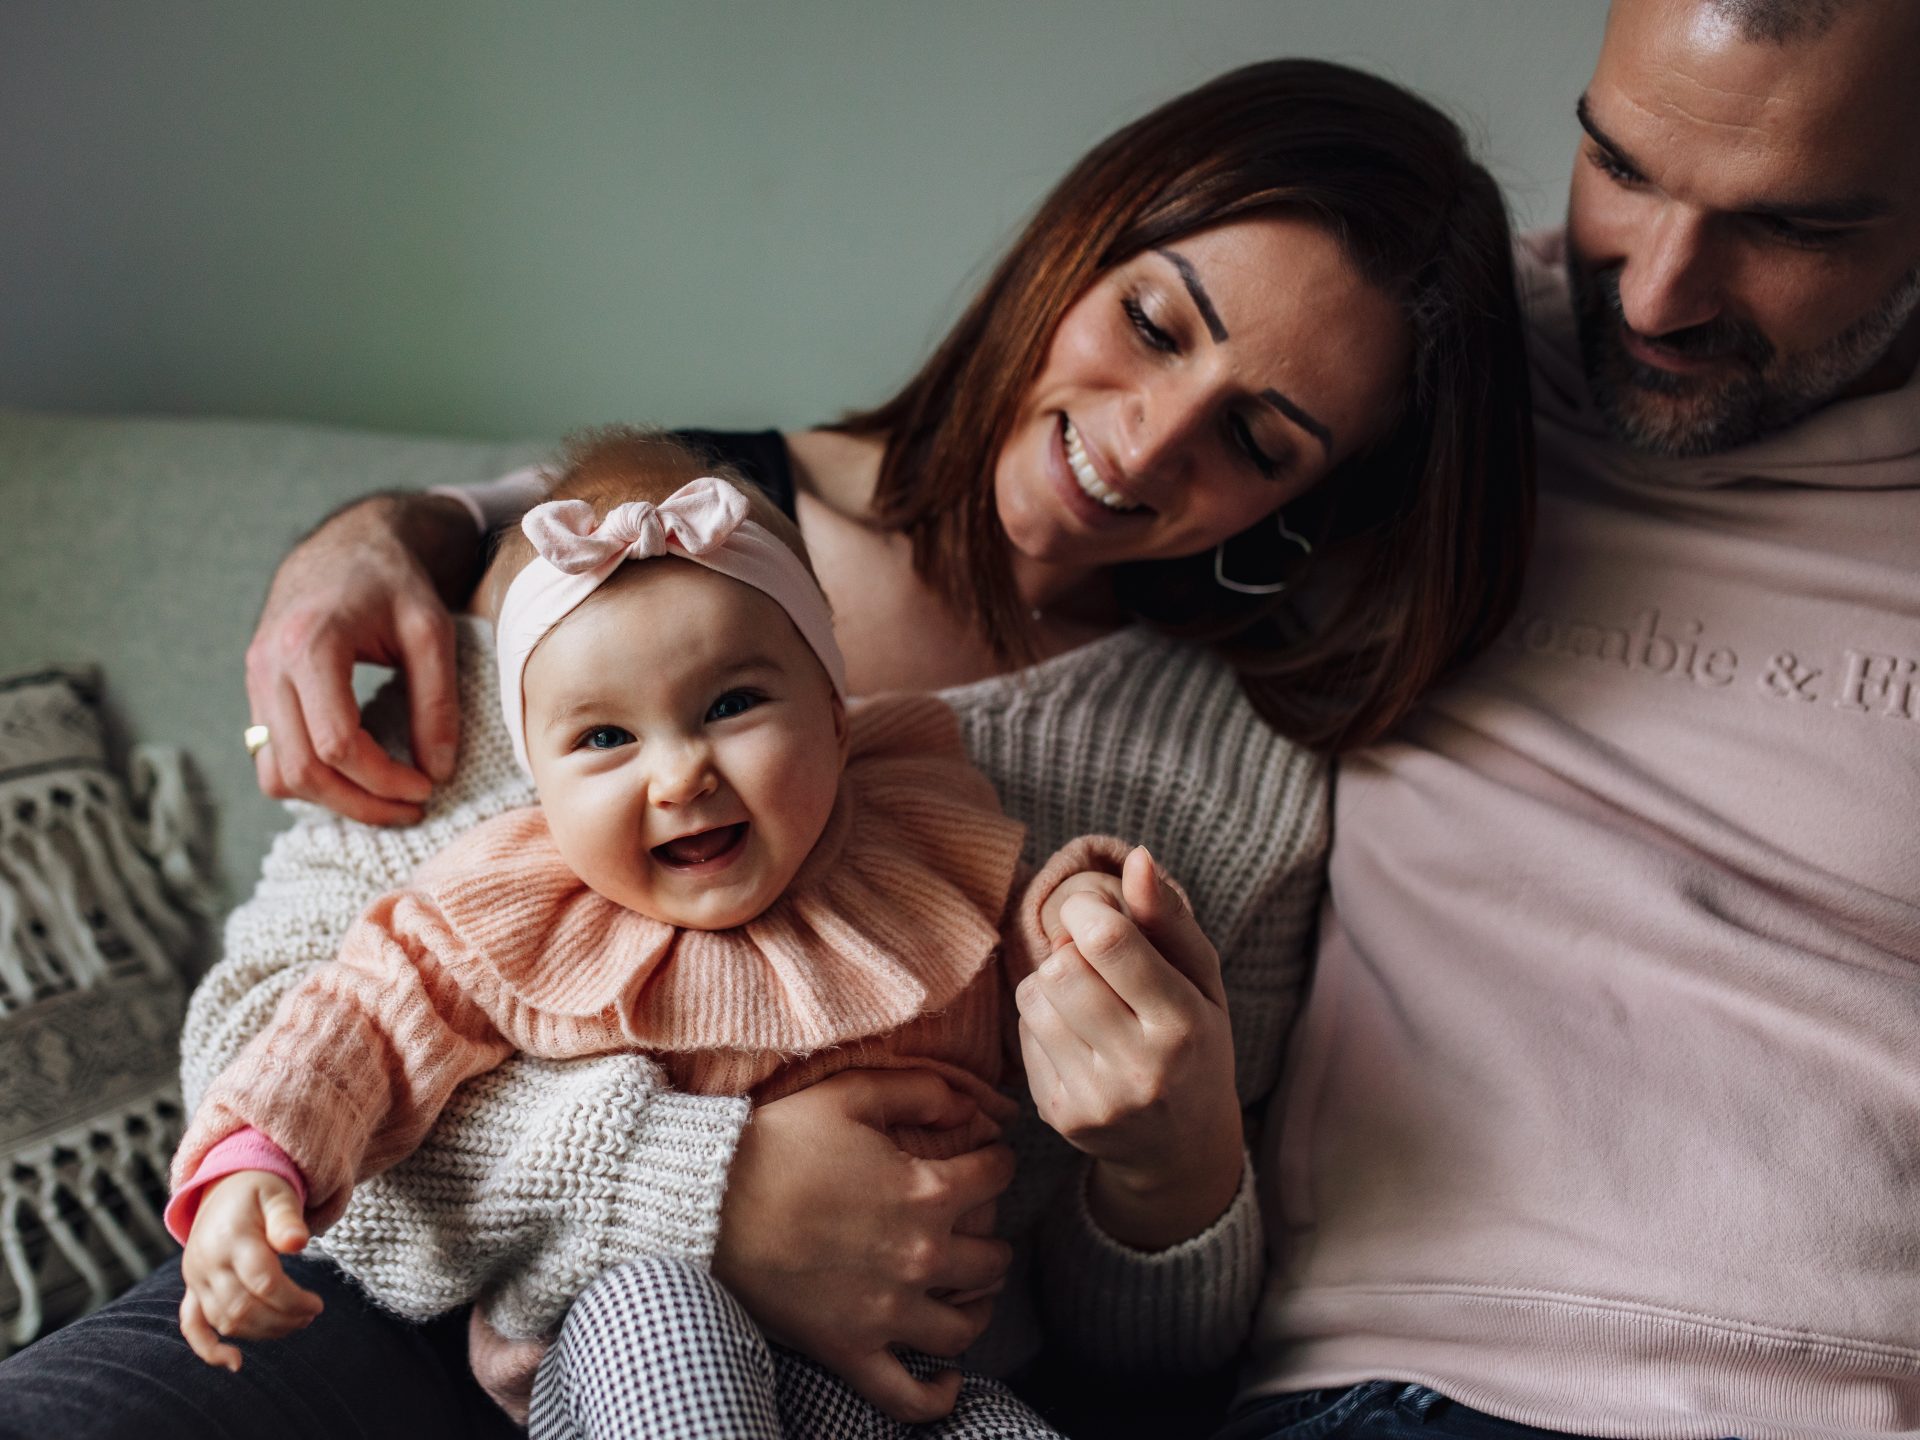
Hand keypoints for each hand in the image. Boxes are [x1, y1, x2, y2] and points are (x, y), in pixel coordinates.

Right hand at [178, 1171, 323, 1369]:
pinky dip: (209, 1348)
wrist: (224, 1187)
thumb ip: (288, 1218)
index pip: (263, 1282)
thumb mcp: (278, 1194)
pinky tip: (236, 1363)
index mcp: (232, 1237)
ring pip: (225, 1320)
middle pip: (244, 1307)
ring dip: (263, 1331)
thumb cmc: (260, 1190)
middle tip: (311, 1315)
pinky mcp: (192, 1289)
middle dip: (283, 1319)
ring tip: (295, 1323)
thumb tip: (299, 1244)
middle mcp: (207, 1262)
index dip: (293, 1300)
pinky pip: (192, 1326)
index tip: (318, 1305)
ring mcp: (196, 1278)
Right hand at [245, 493, 477, 823]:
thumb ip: (437, 702)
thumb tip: (438, 771)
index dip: (383, 779)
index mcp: (309, 645)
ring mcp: (255, 682)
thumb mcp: (431, 632)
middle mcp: (269, 667)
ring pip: (277, 774)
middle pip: (302, 769)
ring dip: (332, 802)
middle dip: (360, 803)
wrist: (347, 546)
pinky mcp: (257, 693)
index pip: (336, 743)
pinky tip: (358, 779)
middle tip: (412, 808)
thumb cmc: (394, 582)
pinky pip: (271, 759)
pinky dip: (311, 782)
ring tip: (388, 802)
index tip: (427, 786)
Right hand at [711, 1069, 1014, 1423]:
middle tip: (977, 1226)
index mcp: (927, 1193)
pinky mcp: (850, 1350)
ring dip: (977, 1307)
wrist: (709, 1202)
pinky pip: (908, 1395)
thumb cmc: (778, 1142)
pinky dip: (937, 1396)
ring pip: (963, 1326)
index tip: (989, 1160)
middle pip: (992, 1258)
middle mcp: (920, 1258)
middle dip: (992, 1236)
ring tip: (971, 1292)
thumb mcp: (850, 1092)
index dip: (997, 1162)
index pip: (995, 1178)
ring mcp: (888, 1313)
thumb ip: (920, 1090)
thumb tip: (970, 1107)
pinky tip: (951, 1381)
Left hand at [1016, 846, 1243, 1249]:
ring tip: (1086, 999)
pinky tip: (1076, 1037)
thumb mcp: (1202, 980)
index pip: (1108, 940)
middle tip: (1093, 960)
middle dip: (1069, 950)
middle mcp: (1139, 1070)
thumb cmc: (1196, 1043)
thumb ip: (1169, 918)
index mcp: (1183, 1026)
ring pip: (1034, 998)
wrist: (1182, 1147)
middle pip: (1060, 969)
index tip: (1094, 911)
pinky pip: (1024, 1036)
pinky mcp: (1060, 1117)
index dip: (1087, 909)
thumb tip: (1137, 858)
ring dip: (1051, 984)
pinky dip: (1042, 1022)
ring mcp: (1096, 1100)